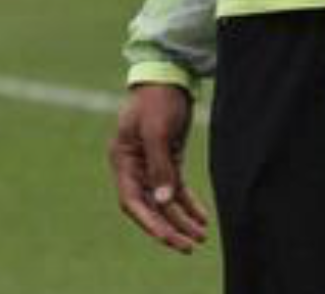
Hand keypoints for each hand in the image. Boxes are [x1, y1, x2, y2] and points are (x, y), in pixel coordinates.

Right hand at [109, 84, 210, 252]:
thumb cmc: (157, 100)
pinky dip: (187, 205)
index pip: (131, 200)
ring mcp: (149, 163)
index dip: (149, 223)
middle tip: (189, 247)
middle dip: (167, 228)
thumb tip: (163, 201)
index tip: (170, 240)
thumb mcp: (157, 131)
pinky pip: (174, 189)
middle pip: (148, 206)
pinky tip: (202, 219)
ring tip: (201, 237)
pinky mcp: (166, 159)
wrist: (168, 76)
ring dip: (180, 220)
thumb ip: (159, 166)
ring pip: (163, 201)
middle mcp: (133, 165)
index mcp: (122, 158)